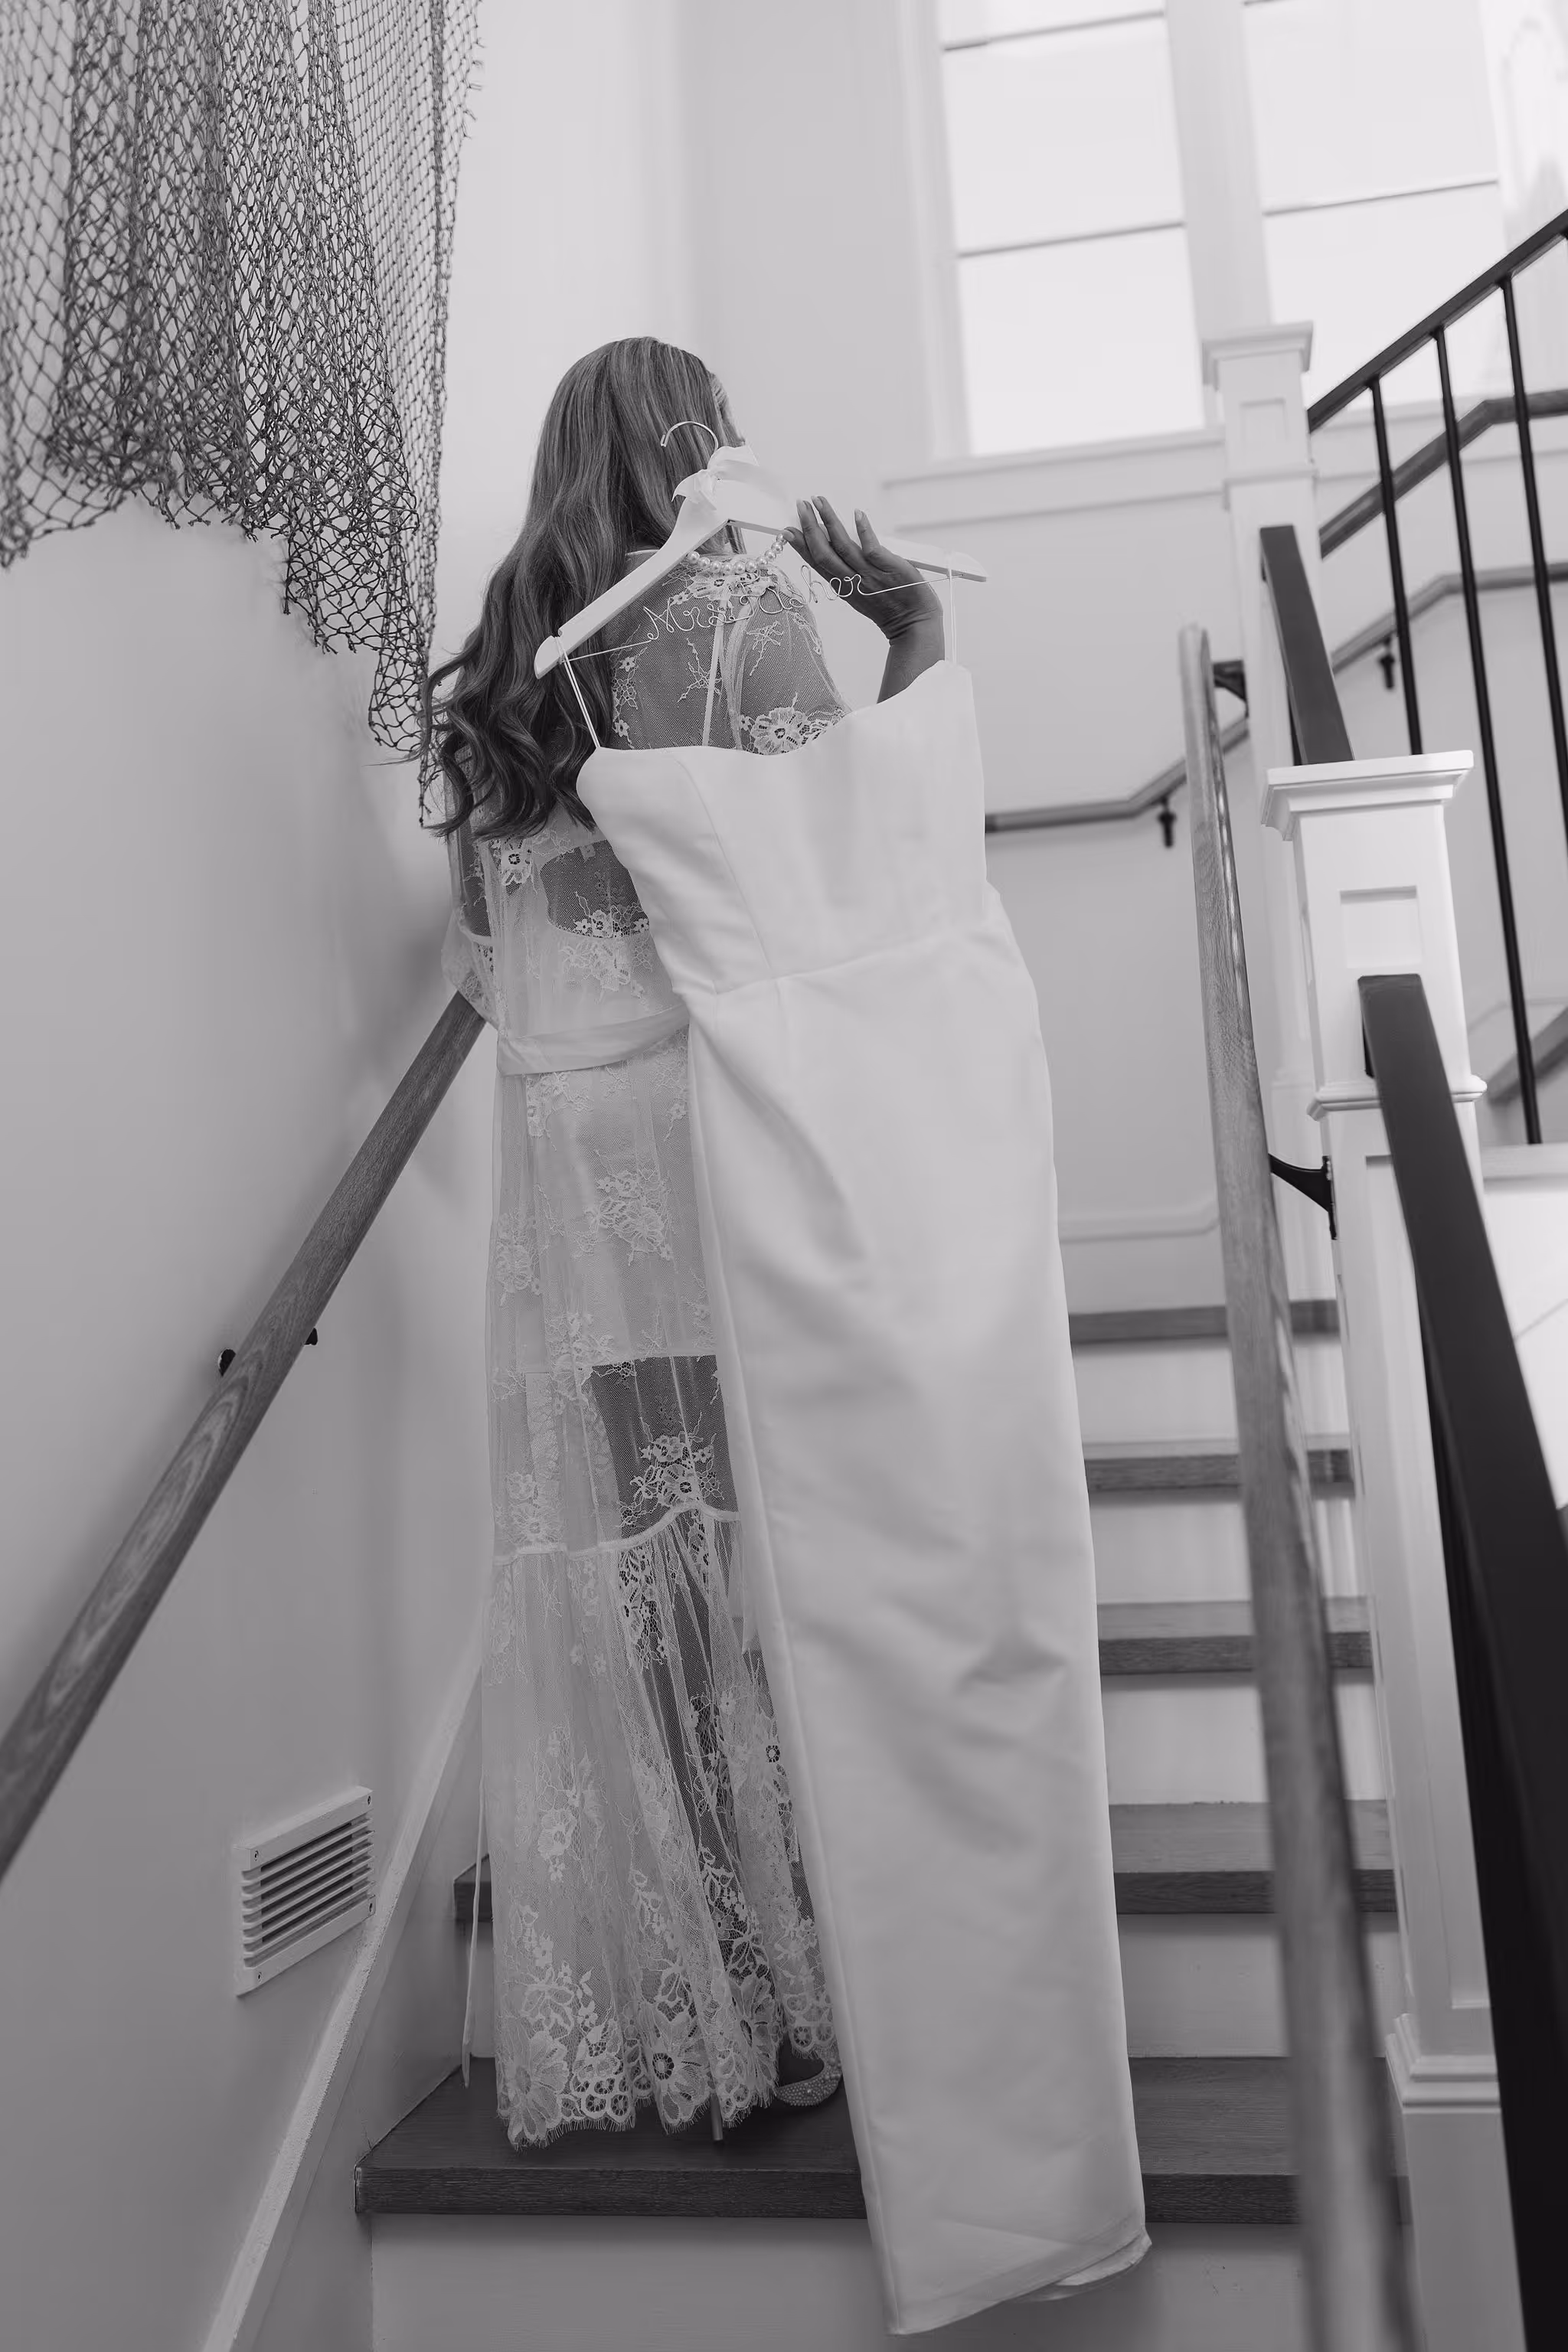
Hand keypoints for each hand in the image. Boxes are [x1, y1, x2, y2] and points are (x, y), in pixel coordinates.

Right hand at [784, 496, 944, 645]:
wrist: (913, 623)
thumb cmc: (889, 606)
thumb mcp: (860, 593)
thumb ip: (848, 573)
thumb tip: (837, 546)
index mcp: (843, 587)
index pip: (816, 563)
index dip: (800, 546)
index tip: (787, 530)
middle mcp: (851, 581)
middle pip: (823, 552)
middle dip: (809, 527)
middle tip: (800, 505)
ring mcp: (869, 574)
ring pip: (843, 546)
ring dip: (829, 521)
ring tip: (818, 501)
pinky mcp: (888, 568)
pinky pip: (872, 547)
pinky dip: (863, 529)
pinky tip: (856, 513)